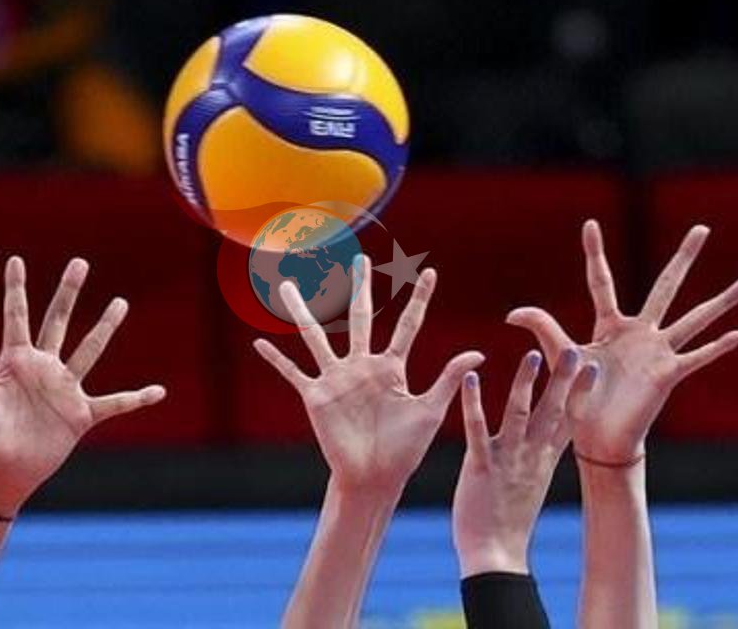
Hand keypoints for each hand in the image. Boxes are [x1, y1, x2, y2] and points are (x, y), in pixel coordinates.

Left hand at [0, 257, 165, 516]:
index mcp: (14, 361)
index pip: (16, 316)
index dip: (15, 288)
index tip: (15, 260)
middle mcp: (42, 369)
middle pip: (58, 321)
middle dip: (69, 292)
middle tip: (80, 263)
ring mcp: (63, 390)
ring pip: (89, 350)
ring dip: (105, 326)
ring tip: (120, 302)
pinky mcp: (79, 416)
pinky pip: (114, 403)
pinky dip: (137, 399)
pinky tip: (158, 391)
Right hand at [254, 255, 482, 493]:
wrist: (375, 478)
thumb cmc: (405, 450)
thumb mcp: (430, 411)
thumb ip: (448, 379)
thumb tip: (478, 354)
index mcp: (392, 368)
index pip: (408, 325)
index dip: (419, 299)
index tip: (431, 272)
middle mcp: (362, 366)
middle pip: (359, 317)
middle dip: (360, 288)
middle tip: (360, 259)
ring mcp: (337, 379)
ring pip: (316, 337)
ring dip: (301, 311)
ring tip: (289, 286)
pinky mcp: (316, 397)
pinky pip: (293, 373)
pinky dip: (276, 359)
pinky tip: (259, 342)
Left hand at [453, 349, 595, 575]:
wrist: (495, 555)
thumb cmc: (509, 521)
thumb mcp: (532, 483)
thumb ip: (537, 458)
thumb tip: (545, 442)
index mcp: (543, 459)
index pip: (568, 420)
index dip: (581, 392)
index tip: (595, 366)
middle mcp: (531, 455)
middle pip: (552, 411)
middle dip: (564, 380)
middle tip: (576, 350)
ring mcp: (508, 459)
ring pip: (519, 414)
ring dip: (525, 383)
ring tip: (532, 355)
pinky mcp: (481, 466)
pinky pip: (477, 430)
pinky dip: (474, 403)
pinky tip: (471, 378)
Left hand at [507, 221, 737, 462]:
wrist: (595, 437)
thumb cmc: (577, 398)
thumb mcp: (559, 357)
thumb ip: (542, 328)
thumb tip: (511, 313)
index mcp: (609, 325)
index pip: (601, 281)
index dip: (594, 253)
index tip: (589, 224)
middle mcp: (640, 332)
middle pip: (666, 286)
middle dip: (684, 258)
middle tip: (702, 229)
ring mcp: (658, 352)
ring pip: (696, 318)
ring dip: (724, 300)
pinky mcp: (668, 374)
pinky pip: (698, 356)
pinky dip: (719, 347)